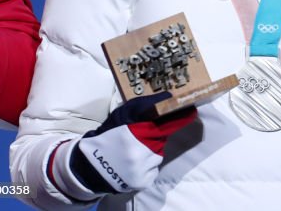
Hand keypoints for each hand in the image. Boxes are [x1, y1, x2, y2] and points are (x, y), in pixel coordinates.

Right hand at [57, 92, 196, 198]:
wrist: (88, 167)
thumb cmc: (107, 136)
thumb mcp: (121, 115)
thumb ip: (143, 106)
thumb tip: (168, 97)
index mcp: (133, 134)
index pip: (165, 123)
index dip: (181, 116)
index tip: (192, 109)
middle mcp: (139, 153)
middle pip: (162, 138)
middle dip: (157, 134)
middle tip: (143, 134)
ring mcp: (141, 169)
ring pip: (158, 153)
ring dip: (151, 149)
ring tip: (133, 150)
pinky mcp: (143, 182)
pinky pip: (154, 168)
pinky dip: (147, 164)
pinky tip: (133, 162)